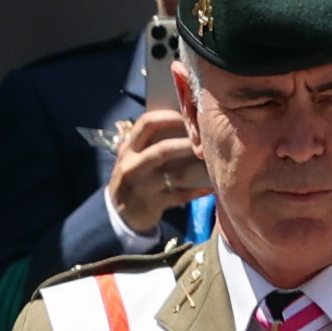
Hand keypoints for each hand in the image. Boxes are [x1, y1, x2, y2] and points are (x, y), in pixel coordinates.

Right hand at [104, 107, 207, 236]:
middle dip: (189, 143)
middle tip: (207, 141)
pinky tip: (211, 186)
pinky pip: (181, 196)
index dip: (169, 117)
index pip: (146, 124)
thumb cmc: (133, 178)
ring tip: (214, 162)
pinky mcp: (153, 205)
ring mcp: (143, 187)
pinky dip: (198, 191)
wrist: (118, 214)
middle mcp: (133, 166)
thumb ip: (149, 142)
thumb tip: (184, 125)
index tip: (187, 116)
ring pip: (177, 174)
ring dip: (199, 168)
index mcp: (128, 149)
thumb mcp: (132, 158)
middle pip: (164, 149)